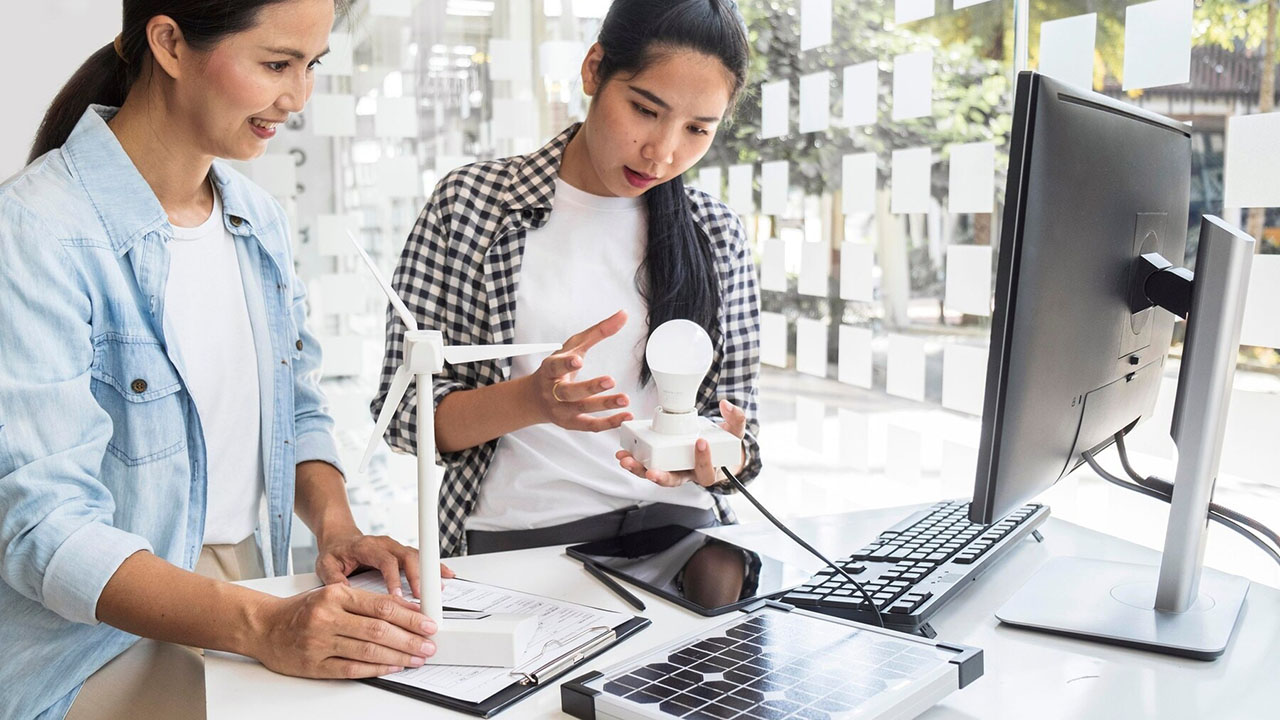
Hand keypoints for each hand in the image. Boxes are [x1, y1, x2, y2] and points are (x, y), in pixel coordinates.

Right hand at [248, 583, 437, 678]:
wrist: (264, 626)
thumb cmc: (302, 609)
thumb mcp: (333, 595)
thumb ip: (366, 602)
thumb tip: (405, 611)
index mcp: (336, 595)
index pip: (381, 606)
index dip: (410, 617)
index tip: (428, 623)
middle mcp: (327, 617)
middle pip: (378, 629)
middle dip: (410, 639)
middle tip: (428, 644)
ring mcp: (320, 643)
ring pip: (368, 651)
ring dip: (398, 656)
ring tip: (417, 658)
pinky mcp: (314, 665)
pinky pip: (351, 669)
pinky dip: (376, 669)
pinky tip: (392, 668)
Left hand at [315, 530, 454, 599]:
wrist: (339, 539)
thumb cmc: (334, 553)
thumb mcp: (325, 564)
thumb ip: (333, 578)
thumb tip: (345, 593)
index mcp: (367, 546)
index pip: (385, 560)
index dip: (393, 578)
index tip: (397, 596)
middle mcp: (385, 544)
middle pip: (407, 556)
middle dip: (417, 576)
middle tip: (422, 596)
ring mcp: (396, 547)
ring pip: (417, 556)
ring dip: (430, 571)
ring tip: (441, 587)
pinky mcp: (402, 553)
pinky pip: (421, 558)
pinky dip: (434, 566)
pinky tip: (446, 575)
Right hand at [525, 309, 633, 431]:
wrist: (535, 398)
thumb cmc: (556, 369)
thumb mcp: (572, 347)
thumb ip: (598, 332)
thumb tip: (623, 315)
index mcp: (550, 370)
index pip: (555, 366)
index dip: (566, 364)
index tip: (577, 360)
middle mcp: (553, 391)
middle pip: (569, 391)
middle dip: (590, 387)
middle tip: (610, 380)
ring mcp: (561, 409)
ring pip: (582, 409)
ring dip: (604, 405)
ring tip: (624, 399)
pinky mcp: (571, 423)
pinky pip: (590, 426)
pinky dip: (609, 423)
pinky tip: (625, 416)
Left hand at [616, 399, 747, 487]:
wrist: (714, 451)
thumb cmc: (723, 445)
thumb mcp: (735, 433)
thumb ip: (736, 418)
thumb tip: (726, 404)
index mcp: (708, 471)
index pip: (706, 471)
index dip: (703, 459)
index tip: (701, 442)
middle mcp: (688, 474)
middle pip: (674, 481)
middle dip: (661, 476)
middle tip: (652, 471)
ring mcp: (673, 469)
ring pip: (655, 475)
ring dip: (639, 470)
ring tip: (626, 460)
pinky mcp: (660, 462)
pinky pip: (646, 466)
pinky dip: (634, 461)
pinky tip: (623, 453)